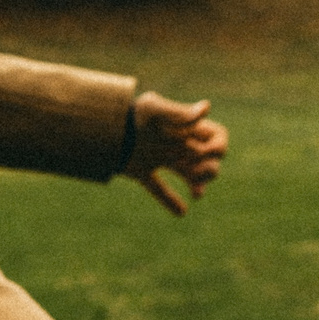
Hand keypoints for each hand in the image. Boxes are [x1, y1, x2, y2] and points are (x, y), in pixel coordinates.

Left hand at [124, 92, 227, 215]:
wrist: (99, 127)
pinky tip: (181, 212)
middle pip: (208, 160)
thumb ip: (178, 112)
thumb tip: (206, 107)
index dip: (219, 147)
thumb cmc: (128, 113)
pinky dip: (170, 201)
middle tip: (196, 173)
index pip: (217, 137)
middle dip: (211, 170)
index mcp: (183, 128)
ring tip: (197, 193)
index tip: (207, 152)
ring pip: (189, 175)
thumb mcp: (153, 108)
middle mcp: (174, 143)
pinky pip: (158, 188)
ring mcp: (158, 157)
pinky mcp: (140, 170)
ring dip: (199, 185)